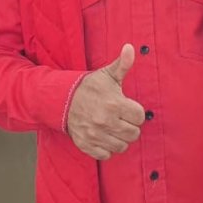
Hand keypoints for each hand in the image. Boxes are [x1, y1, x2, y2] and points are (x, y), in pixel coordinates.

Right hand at [66, 44, 145, 159]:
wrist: (62, 100)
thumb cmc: (89, 87)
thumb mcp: (107, 75)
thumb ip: (122, 64)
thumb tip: (130, 48)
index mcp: (114, 104)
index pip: (139, 117)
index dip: (136, 112)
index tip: (128, 108)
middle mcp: (106, 121)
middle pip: (134, 134)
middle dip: (130, 126)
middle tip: (121, 118)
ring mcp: (95, 135)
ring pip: (122, 146)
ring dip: (120, 138)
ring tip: (114, 127)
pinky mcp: (87, 145)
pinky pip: (106, 155)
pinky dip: (107, 148)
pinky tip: (104, 136)